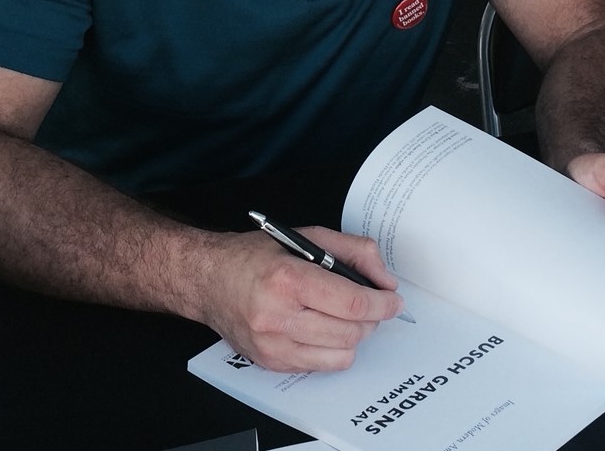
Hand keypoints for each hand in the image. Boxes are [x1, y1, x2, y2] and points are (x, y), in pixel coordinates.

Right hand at [199, 226, 405, 372]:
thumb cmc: (257, 257)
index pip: (351, 303)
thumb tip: (385, 281)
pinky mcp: (270, 362)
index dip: (382, 304)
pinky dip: (333, 349)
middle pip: (350, 332)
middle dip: (372, 319)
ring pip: (340, 354)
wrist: (210, 280)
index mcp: (289, 279)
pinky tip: (325, 329)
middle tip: (372, 305)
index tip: (394, 301)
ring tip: (348, 317)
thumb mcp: (310, 237)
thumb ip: (356, 252)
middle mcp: (278, 316)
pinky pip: (320, 366)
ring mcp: (272, 344)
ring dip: (355, 336)